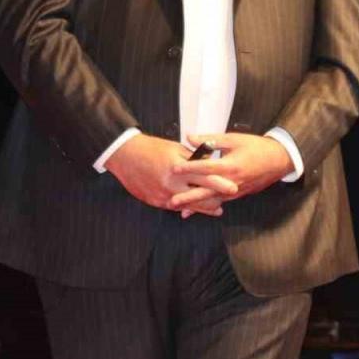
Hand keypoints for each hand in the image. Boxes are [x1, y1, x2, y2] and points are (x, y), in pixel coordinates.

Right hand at [104, 134, 237, 215]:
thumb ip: (193, 158)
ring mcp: (163, 195)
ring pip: (188, 206)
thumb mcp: (175, 149)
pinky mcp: (156, 202)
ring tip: (217, 209)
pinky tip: (196, 209)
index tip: (233, 187)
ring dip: (203, 207)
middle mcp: (171, 184)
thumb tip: (209, 162)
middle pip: (198, 196)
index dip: (220, 184)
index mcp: (178, 168)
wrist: (125, 156)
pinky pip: (175, 208)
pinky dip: (187, 208)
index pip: (204, 178)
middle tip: (228, 202)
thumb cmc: (151, 149)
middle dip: (215, 200)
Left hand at [170, 133, 295, 206]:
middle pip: (206, 191)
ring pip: (212, 200)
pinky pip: (220, 201)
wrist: (279, 160)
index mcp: (230, 166)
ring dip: (196, 206)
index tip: (174, 168)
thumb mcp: (234, 139)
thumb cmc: (256, 147)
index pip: (205, 168)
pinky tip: (198, 210)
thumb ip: (210, 140)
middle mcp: (232, 182)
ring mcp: (235, 191)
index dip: (189, 167)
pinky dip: (208, 206)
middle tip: (171, 201)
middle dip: (188, 197)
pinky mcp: (238, 195)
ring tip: (180, 210)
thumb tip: (189, 137)